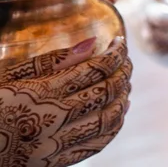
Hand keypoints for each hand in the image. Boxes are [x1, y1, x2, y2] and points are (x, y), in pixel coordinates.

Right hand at [0, 36, 131, 166]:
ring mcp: (56, 144)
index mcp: (42, 94)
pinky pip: (98, 144)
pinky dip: (115, 125)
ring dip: (123, 98)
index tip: (120, 42)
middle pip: (106, 92)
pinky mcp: (56, 163)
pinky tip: (119, 111)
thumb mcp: (12, 77)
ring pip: (108, 119)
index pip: (95, 69)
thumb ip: (52, 61)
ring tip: (125, 83)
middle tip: (126, 61)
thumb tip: (93, 43)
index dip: (115, 53)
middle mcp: (53, 120)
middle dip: (123, 72)